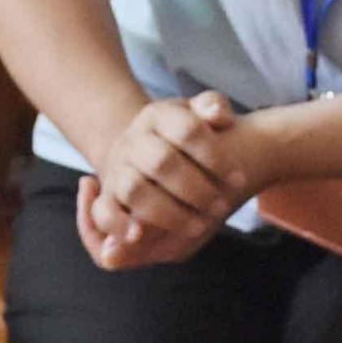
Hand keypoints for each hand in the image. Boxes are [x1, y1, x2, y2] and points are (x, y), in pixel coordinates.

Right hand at [86, 90, 249, 263]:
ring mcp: (118, 167)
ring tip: (200, 226)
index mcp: (159, 115)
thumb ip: (213, 106)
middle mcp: (134, 140)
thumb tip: (216, 115)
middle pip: (162, 162)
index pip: (188, 130)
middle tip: (221, 207)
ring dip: (170, 213)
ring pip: (135, 190)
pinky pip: (103, 211)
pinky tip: (139, 236)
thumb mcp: (198, 113)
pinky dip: (118, 225)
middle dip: (196, 189)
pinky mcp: (108, 195)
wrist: (141, 148)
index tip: (238, 179)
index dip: (215, 157)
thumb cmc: (182, 135)